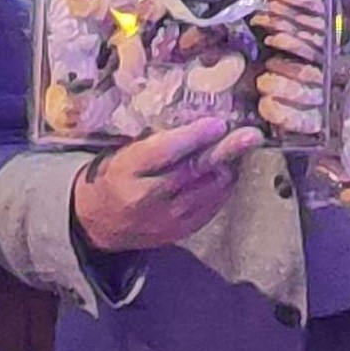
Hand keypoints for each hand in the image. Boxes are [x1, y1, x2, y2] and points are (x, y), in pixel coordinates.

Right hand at [71, 117, 263, 252]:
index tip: (217, 122)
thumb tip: (194, 118)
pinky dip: (222, 188)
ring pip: (208, 189)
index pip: (164, 151)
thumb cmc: (113, 175)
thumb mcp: (121, 153)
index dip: (193, 136)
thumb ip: (152, 141)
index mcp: (126, 170)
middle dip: (226, 150)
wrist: (97, 222)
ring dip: (228, 167)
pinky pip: (210, 207)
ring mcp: (165, 219)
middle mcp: (147, 197)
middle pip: (193, 171)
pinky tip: (226, 171)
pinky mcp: (179, 232)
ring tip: (240, 147)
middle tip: (251, 135)